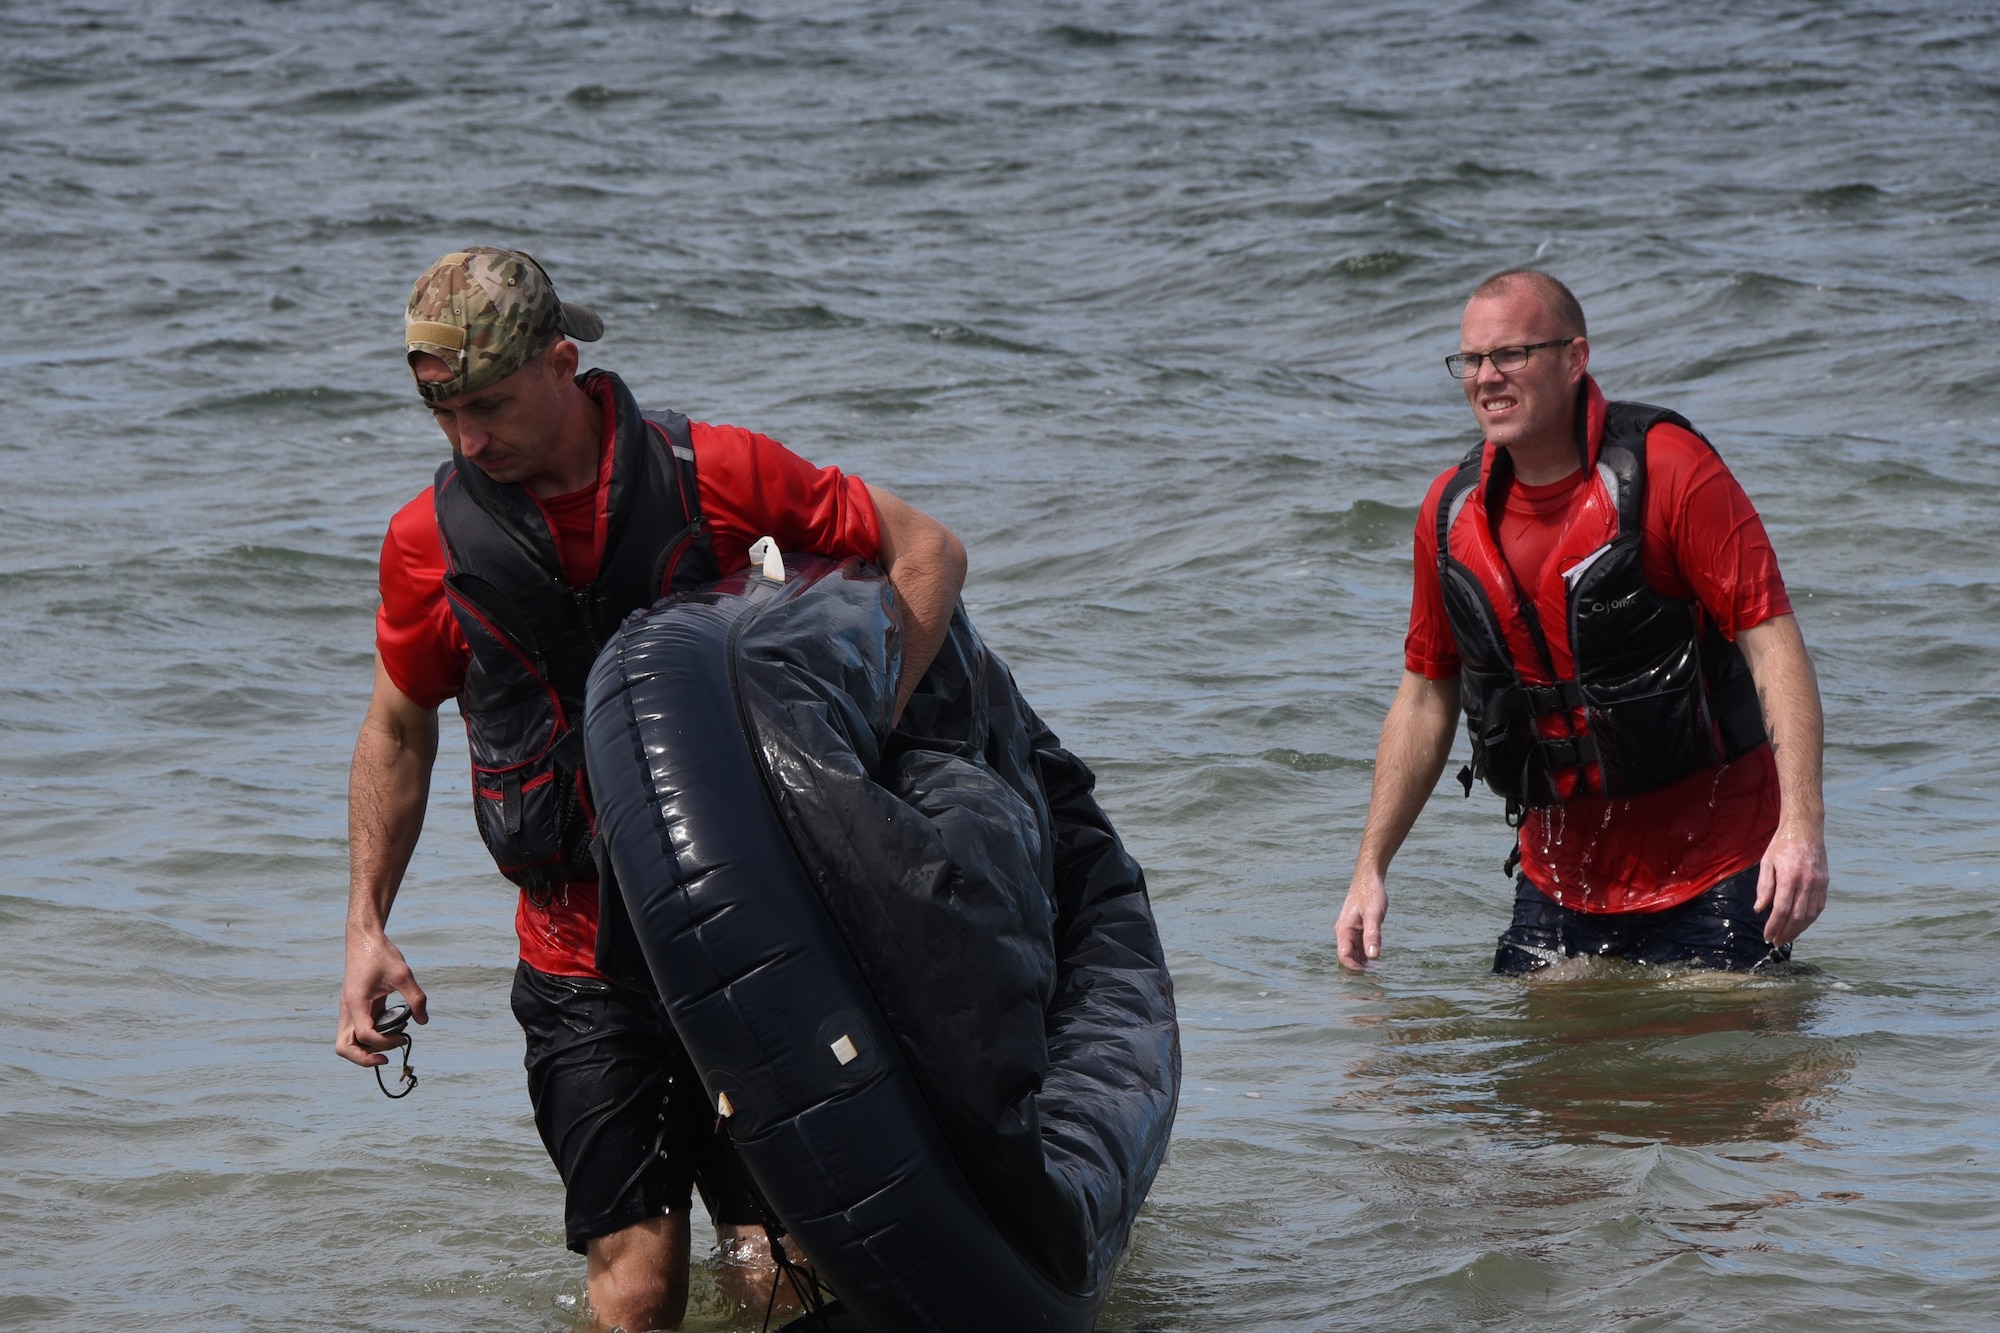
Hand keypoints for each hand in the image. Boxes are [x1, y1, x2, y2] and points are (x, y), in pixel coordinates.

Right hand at [335, 929, 428, 1066]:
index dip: (384, 1043)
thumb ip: (415, 998)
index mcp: (356, 1003)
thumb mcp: (403, 973)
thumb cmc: (380, 954)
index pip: (365, 1035)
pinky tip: (393, 1029)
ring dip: (367, 1050)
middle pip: (344, 1048)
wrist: (365, 939)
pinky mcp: (356, 1009)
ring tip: (393, 1040)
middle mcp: (348, 1010)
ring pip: (348, 1043)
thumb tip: (423, 1021)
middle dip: (364, 1059)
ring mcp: (350, 1011)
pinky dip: (371, 1039)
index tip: (404, 1037)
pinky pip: (358, 1033)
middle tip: (387, 1056)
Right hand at [1336, 872, 1387, 969]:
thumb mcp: (1374, 915)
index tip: (1369, 974)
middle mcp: (1344, 932)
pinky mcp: (1357, 929)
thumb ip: (1373, 936)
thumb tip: (1373, 957)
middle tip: (1376, 976)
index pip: (1344, 956)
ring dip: (1364, 962)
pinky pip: (1360, 946)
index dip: (1354, 968)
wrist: (1369, 877)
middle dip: (1360, 968)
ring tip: (1378, 971)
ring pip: (1354, 953)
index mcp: (1343, 930)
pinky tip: (1378, 960)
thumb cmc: (1370, 893)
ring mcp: (1350, 931)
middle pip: (1348, 957)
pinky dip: (1367, 953)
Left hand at [1754, 823, 1828, 945]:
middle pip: (1797, 916)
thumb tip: (1760, 910)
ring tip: (1787, 938)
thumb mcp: (1766, 863)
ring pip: (1810, 914)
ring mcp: (1819, 884)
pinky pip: (1819, 907)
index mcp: (1789, 877)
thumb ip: (1764, 887)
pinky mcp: (1825, 883)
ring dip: (1799, 930)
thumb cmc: (1781, 845)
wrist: (1805, 830)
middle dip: (1786, 932)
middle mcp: (1807, 882)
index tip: (1767, 936)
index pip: (1782, 909)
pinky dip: (1810, 919)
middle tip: (1776, 942)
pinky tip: (1801, 925)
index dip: (1774, 926)